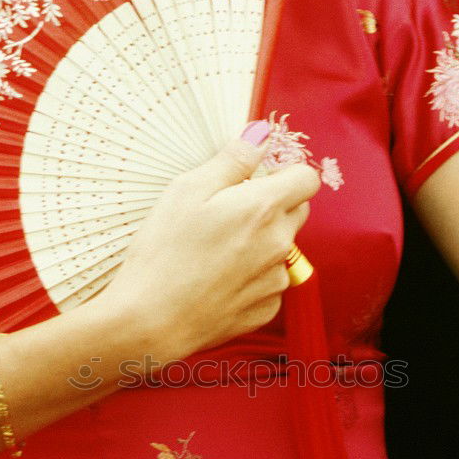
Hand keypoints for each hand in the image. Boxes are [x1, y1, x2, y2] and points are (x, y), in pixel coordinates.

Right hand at [98, 126, 319, 362]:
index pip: (307, 179)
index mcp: (264, 208)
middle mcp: (279, 244)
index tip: (259, 178)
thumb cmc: (163, 252)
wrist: (151, 321)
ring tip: (216, 252)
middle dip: (273, 205)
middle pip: (297, 211)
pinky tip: (217, 280)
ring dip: (261, 243)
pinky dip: (252, 277)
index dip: (285, 173)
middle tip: (229, 213)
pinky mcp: (265, 309)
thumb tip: (259, 137)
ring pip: (282, 249)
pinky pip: (269, 282)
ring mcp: (275, 280)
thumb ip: (231, 161)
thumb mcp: (187, 191)